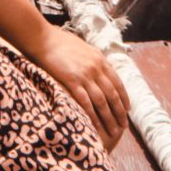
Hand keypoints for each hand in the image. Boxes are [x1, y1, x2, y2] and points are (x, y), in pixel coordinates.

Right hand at [33, 22, 128, 148]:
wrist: (43, 39)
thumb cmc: (61, 43)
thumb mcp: (84, 48)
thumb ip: (94, 60)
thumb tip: (102, 70)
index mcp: (100, 60)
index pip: (118, 83)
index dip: (124, 98)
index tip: (127, 110)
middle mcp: (96, 68)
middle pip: (112, 94)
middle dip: (119, 112)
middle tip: (123, 126)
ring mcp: (84, 75)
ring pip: (102, 101)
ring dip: (109, 117)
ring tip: (113, 131)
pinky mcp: (71, 80)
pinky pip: (85, 101)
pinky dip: (92, 115)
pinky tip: (95, 125)